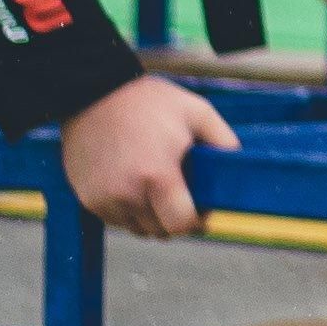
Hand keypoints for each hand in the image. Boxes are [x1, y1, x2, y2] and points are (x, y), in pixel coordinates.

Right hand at [57, 75, 239, 237]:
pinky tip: (134, 184)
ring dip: (152, 216)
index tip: (202, 209)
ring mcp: (103, 200)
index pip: (181, 225)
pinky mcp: (88, 200)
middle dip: (176, 218)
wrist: (91, 94)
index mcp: (157, 176)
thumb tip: (237, 170)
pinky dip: (129, 211)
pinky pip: (117, 220)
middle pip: (161, 231)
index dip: (198, 221)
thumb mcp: (196, 112)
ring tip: (156, 186)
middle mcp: (127, 194)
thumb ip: (223, 142)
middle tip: (181, 194)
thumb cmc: (147, 102)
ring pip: (139, 229)